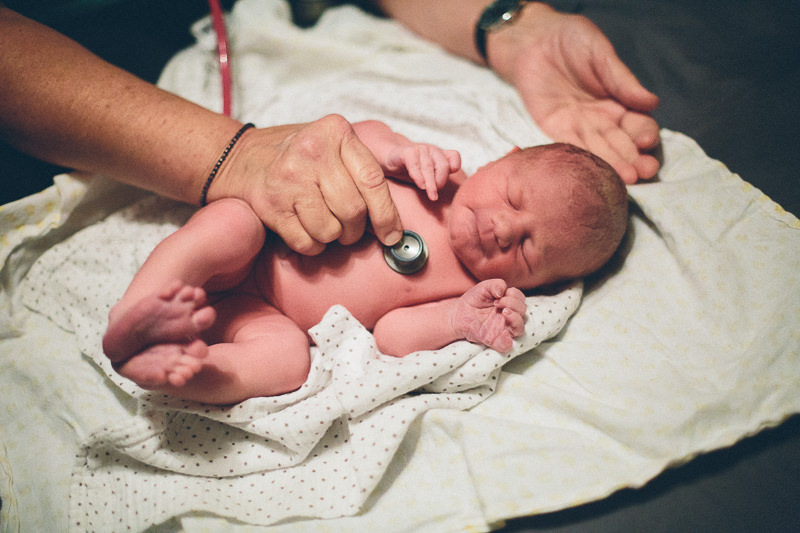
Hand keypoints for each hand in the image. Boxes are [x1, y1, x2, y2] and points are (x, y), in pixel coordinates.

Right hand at [210, 114, 402, 254]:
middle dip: (356, 230)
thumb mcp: (334, 145)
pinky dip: (313, 246)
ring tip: (325, 224)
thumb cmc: (302, 157)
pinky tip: (307, 230)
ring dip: (333, 238)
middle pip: (353, 211)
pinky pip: (307, 242)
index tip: (392, 236)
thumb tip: (394, 225)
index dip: (387, 215)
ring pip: (331, 230)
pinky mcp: (271, 205)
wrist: (242, 157)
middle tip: (350, 230)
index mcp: (336, 131)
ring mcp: (289, 178)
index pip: (373, 181)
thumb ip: (364, 171)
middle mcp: (312, 151)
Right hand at [384, 143, 460, 200]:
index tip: (448, 180)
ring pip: (428, 167)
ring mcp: (420, 150)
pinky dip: (418, 176)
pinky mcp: (407, 152)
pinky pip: (414, 165)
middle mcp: (432, 151)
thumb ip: (438, 180)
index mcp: (440, 155)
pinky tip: (420, 186)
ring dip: (431, 183)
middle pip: (443, 166)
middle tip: (435, 195)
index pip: (454, 157)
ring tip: (432, 196)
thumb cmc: (411, 170)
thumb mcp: (427, 176)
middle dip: (441, 181)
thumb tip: (452, 197)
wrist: (388, 160)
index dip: (454, 167)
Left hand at [451, 279, 526, 352]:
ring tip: (504, 312)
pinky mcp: (493, 340)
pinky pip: (506, 345)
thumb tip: (502, 291)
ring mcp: (502, 329)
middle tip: (497, 303)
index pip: (521, 299)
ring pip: (520, 328)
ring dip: (515, 318)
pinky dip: (507, 341)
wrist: (457, 314)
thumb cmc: (473, 300)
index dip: (514, 295)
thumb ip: (495, 284)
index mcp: (508, 304)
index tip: (498, 295)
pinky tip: (503, 333)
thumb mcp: (483, 287)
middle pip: (523, 311)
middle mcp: (508, 317)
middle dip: (513, 303)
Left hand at [489, 4, 660, 183]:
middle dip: (635, 157)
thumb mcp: (600, 54)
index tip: (648, 139)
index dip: (645, 132)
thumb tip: (652, 102)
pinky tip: (598, 173)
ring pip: (600, 150)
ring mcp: (580, 127)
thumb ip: (621, 79)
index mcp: (619, 101)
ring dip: (614, 166)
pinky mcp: (556, 130)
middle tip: (645, 172)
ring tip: (628, 179)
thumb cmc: (571, 41)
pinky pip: (572, 148)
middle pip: (622, 142)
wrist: (533, 41)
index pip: (638, 123)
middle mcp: (603, 119)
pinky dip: (585, 160)